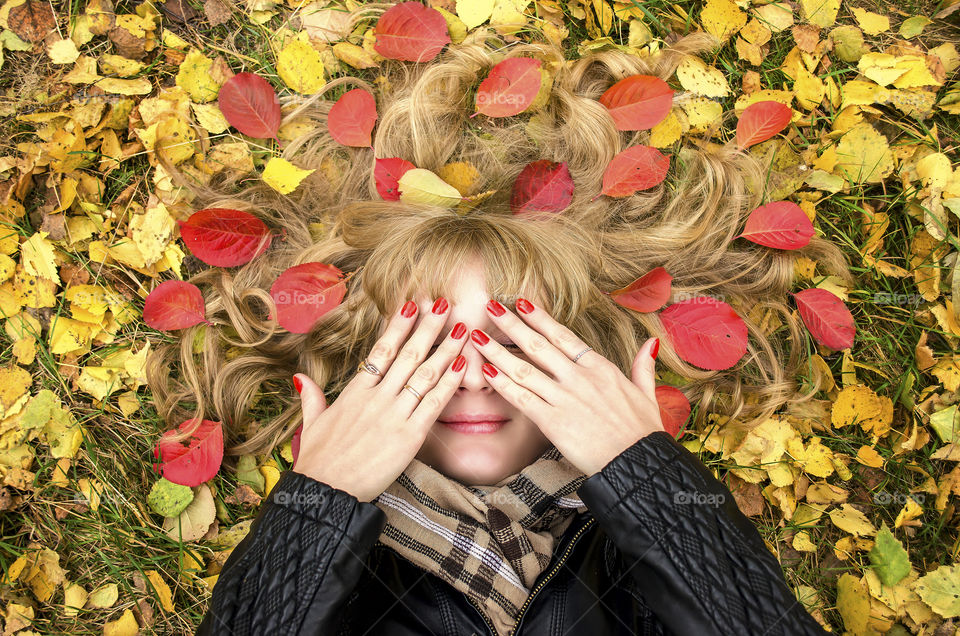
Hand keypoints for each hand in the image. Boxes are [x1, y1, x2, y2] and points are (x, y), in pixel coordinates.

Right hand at [290, 298, 467, 501]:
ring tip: (463, 330)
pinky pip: (434, 404)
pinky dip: (449, 384)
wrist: (326, 492)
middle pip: (408, 355)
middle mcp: (376, 398)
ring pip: (425, 375)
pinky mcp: (409, 436)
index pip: (381, 350)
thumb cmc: (318, 461)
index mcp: (355, 392)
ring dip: (446, 350)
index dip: (399, 326)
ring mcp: (393, 415)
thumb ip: (311, 397)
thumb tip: (300, 377)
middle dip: (428, 327)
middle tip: (445, 305)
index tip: (412, 304)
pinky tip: (463, 366)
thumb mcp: (311, 424)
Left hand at [470, 298, 664, 476]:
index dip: (539, 318)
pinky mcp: (554, 422)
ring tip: (477, 336)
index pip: (563, 336)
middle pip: (538, 346)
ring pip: (524, 369)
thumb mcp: (647, 394)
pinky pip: (522, 399)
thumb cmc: (643, 433)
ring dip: (497, 351)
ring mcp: (565, 399)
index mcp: (601, 368)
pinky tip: (486, 372)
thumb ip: (643, 366)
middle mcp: (580, 378)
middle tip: (489, 307)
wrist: (638, 464)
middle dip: (511, 325)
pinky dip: (503, 384)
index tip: (520, 303)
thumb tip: (650, 343)